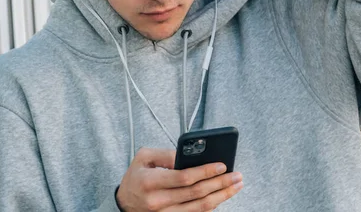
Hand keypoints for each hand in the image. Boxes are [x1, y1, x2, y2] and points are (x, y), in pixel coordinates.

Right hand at [116, 148, 242, 211]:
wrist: (124, 203)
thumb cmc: (136, 177)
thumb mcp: (144, 157)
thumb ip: (166, 154)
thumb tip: (191, 155)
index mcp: (150, 182)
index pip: (184, 178)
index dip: (205, 172)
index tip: (222, 165)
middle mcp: (157, 202)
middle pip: (196, 193)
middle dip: (220, 183)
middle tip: (237, 176)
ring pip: (200, 208)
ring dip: (222, 196)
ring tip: (235, 186)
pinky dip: (212, 206)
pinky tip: (222, 197)